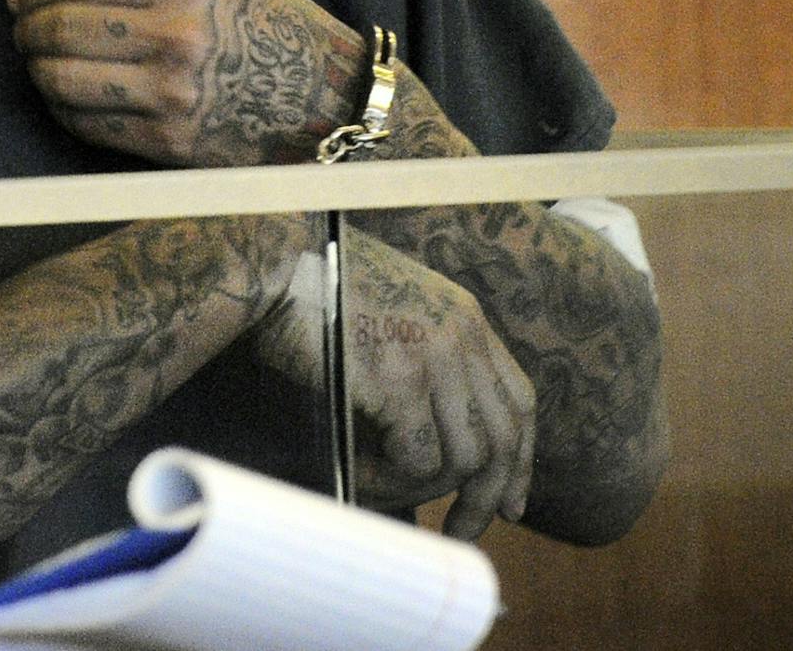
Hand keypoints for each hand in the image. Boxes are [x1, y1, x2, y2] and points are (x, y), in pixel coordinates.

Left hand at [7, 0, 352, 165]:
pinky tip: (64, 95)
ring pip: (64, 80)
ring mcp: (172, 95)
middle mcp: (177, 38)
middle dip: (28, 26)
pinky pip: (87, 125)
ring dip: (37, 67)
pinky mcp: (169, 143)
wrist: (331, 100)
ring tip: (37, 58)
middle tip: (23, 25)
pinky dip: (61, 108)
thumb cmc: (270, 28)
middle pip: (64, 29)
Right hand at [251, 232, 534, 538]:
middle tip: (460, 533)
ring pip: (464, 458)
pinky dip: (391, 482)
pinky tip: (359, 476)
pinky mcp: (400, 380)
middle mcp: (461, 334)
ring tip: (382, 494)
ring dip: (423, 491)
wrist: (272, 259)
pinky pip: (417, 459)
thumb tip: (423, 429)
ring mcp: (435, 356)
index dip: (520, 457)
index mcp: (463, 315)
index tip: (511, 501)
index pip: (519, 399)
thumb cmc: (311, 284)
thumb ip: (418, 352)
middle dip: (487, 498)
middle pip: (502, 437)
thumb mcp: (389, 307)